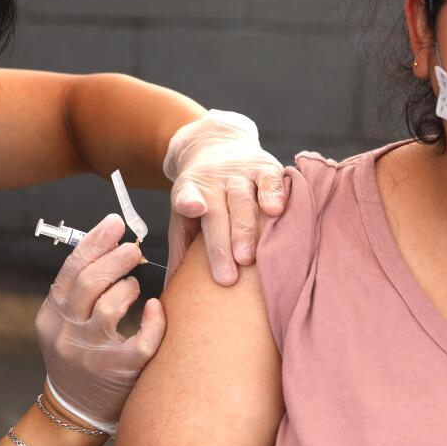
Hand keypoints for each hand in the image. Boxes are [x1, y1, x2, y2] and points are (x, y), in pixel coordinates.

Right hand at [35, 214, 165, 433]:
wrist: (75, 411)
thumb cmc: (79, 355)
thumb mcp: (65, 322)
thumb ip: (80, 289)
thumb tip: (108, 243)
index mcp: (52, 316)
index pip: (70, 270)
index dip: (94, 242)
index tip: (114, 223)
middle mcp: (66, 334)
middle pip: (89, 283)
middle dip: (115, 258)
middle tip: (133, 248)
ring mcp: (90, 355)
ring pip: (110, 308)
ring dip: (128, 287)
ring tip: (134, 284)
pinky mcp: (117, 373)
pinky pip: (140, 341)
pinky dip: (152, 321)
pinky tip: (154, 308)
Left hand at [164, 110, 285, 285]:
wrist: (214, 145)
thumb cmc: (201, 199)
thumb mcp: (183, 219)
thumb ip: (180, 253)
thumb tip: (170, 300)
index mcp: (188, 192)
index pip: (187, 197)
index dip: (189, 201)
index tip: (193, 209)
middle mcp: (213, 182)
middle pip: (218, 213)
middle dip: (221, 245)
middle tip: (227, 278)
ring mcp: (239, 174)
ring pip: (243, 200)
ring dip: (246, 228)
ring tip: (249, 256)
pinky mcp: (264, 167)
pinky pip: (270, 180)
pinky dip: (274, 193)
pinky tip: (276, 210)